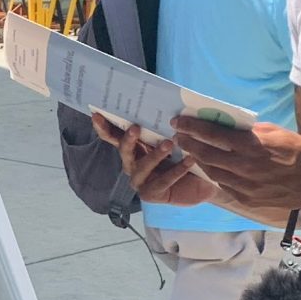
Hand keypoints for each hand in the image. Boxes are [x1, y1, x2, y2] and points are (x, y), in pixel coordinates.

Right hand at [98, 117, 216, 207]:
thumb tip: (168, 104)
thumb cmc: (186, 156)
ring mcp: (140, 181)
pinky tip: (188, 160)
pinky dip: (176, 171)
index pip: (114, 136)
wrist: (203, 184)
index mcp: (134, 148)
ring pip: (141, 167)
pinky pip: (162, 182)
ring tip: (169, 144)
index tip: (97, 115)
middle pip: (124, 151)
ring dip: (154, 155)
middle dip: (128, 140)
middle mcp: (132, 164)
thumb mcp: (176, 139)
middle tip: (136, 127)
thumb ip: (166, 127)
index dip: (104, 128)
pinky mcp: (151, 195)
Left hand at [166, 115, 300, 217]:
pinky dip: (214, 174)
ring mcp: (244, 186)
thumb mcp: (274, 132)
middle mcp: (243, 167)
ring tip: (189, 150)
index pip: (212, 134)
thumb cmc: (299, 152)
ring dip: (198, 160)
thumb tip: (228, 127)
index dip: (192, 127)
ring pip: (211, 172)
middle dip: (188, 144)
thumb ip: (248, 131)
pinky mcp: (247, 199)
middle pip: (206, 154)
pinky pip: (224, 184)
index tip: (178, 121)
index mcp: (251, 146)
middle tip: (178, 136)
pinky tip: (209, 167)